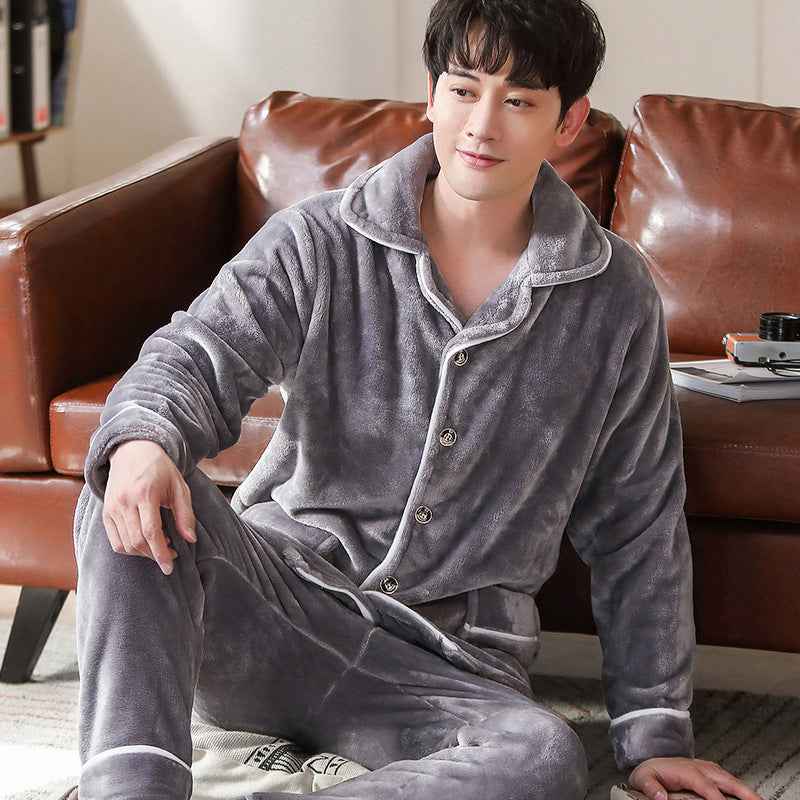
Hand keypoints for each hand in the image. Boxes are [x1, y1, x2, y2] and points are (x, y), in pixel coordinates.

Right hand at [104, 439, 197, 574]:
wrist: (133, 451)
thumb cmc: (161, 469)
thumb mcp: (180, 486)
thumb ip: (185, 513)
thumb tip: (191, 539)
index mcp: (145, 494)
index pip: (150, 532)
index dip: (161, 552)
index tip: (170, 566)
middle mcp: (124, 502)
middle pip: (136, 541)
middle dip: (154, 554)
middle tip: (170, 554)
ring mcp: (112, 508)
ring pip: (124, 544)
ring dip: (143, 553)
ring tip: (159, 545)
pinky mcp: (106, 512)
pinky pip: (114, 541)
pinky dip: (129, 548)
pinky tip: (144, 543)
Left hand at [629, 757, 764, 799]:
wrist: (651, 764)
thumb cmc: (649, 773)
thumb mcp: (643, 779)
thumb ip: (650, 787)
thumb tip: (659, 797)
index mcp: (684, 770)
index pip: (704, 786)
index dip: (716, 797)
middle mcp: (698, 767)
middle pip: (724, 779)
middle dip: (742, 791)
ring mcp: (706, 768)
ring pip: (730, 779)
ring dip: (746, 790)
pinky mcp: (710, 771)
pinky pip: (727, 779)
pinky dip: (739, 788)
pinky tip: (748, 796)